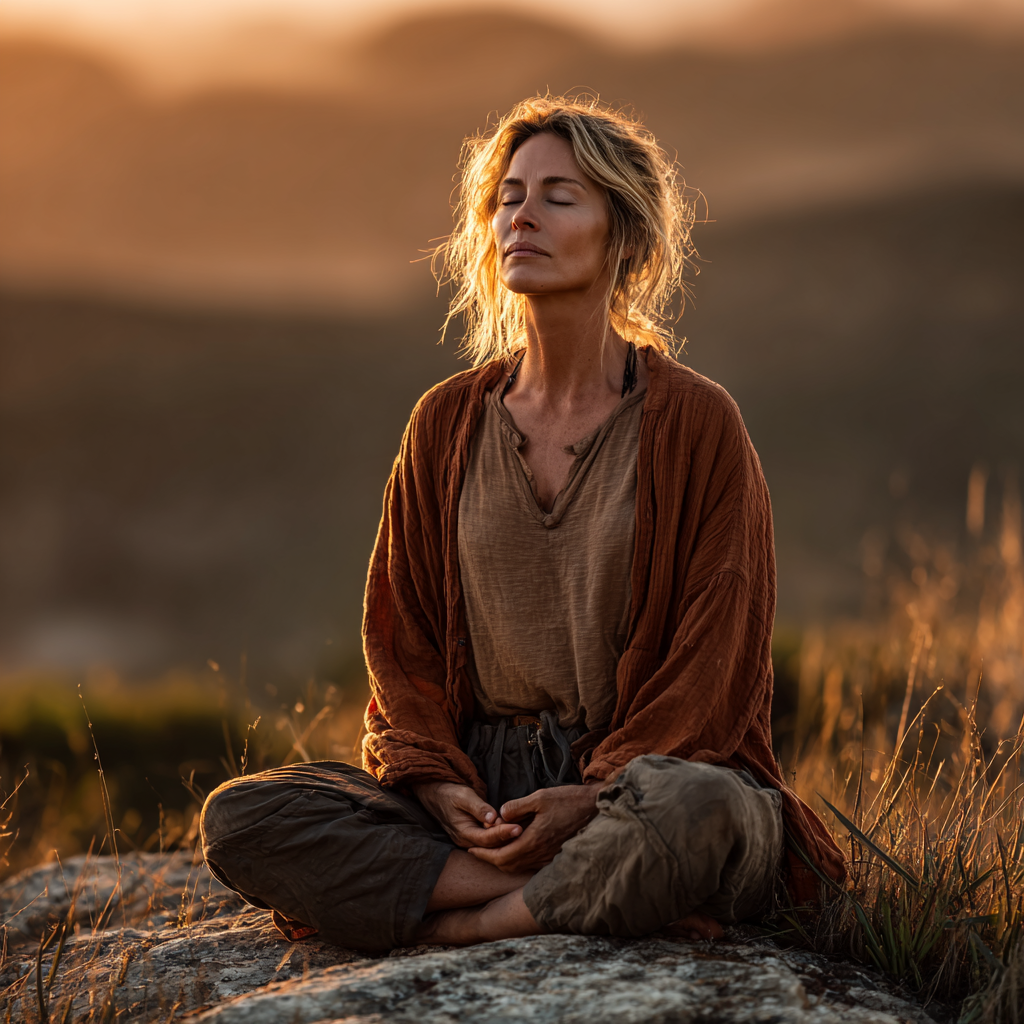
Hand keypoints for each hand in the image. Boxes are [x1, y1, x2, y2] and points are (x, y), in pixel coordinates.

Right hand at [412, 781, 521, 849]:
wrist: (436, 795)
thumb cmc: (450, 793)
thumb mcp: (463, 795)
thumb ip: (478, 807)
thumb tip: (492, 817)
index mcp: (463, 832)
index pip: (487, 839)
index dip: (503, 834)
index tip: (518, 827)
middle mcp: (466, 840)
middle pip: (492, 845)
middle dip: (508, 838)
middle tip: (526, 830)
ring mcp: (469, 840)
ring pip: (492, 844)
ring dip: (506, 838)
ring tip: (524, 830)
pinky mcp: (474, 836)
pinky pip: (490, 840)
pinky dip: (501, 836)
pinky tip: (514, 830)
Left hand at [467, 782, 601, 873]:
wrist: (593, 808)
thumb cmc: (567, 800)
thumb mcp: (540, 797)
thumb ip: (517, 807)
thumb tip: (500, 814)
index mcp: (534, 840)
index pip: (502, 857)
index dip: (484, 855)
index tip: (471, 848)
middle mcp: (540, 854)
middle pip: (507, 866)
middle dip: (489, 859)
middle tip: (476, 849)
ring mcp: (548, 857)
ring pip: (518, 866)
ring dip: (502, 859)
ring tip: (491, 847)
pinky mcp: (554, 854)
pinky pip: (530, 864)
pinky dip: (516, 859)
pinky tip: (513, 846)